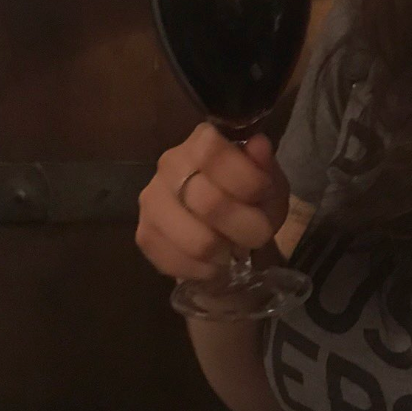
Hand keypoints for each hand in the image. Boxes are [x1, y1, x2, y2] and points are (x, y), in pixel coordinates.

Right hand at [136, 124, 289, 281]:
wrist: (224, 217)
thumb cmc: (248, 192)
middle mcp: (169, 165)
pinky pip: (175, 263)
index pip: (213, 153)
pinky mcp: (144, 234)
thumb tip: (258, 145)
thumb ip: (264, 166)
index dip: (246, 180)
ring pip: (196, 241)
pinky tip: (212, 261)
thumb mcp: (267, 178)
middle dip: (245, 226)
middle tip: (256, 233)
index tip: (262, 195)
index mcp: (201, 141)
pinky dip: (203, 269)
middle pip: (209, 203)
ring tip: (231, 248)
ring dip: (224, 252)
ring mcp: (151, 201)